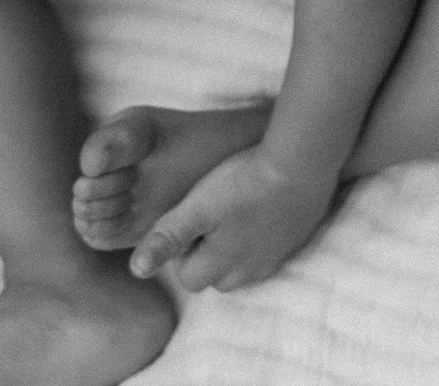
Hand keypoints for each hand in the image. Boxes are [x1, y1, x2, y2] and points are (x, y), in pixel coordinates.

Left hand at [128, 145, 338, 291]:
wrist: (303, 163)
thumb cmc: (245, 182)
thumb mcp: (199, 207)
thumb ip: (168, 237)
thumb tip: (135, 271)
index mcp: (221, 266)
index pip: (187, 276)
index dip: (182, 248)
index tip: (192, 217)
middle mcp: (248, 271)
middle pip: (214, 275)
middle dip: (207, 252)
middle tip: (212, 212)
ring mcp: (275, 258)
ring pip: (241, 265)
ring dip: (233, 247)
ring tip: (235, 208)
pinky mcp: (294, 241)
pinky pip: (267, 250)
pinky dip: (259, 236)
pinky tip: (260, 206)